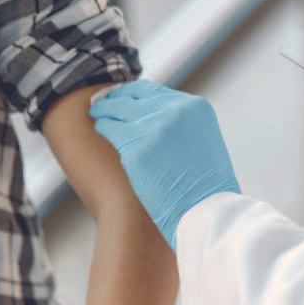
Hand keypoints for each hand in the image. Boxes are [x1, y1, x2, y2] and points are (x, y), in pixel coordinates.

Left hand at [90, 80, 239, 250]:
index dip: (134, 94)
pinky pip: (109, 128)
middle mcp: (175, 111)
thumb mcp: (203, 141)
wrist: (206, 213)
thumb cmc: (206, 187)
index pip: (153, 91)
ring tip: (97, 113)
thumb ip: (182, 124)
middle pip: (133, 97)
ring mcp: (154, 128)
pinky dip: (103, 127)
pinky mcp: (136, 148)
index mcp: (195, 107)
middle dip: (116, 99)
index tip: (123, 98)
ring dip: (105, 110)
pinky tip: (100, 128)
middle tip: (103, 103)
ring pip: (118, 109)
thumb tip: (153, 116)